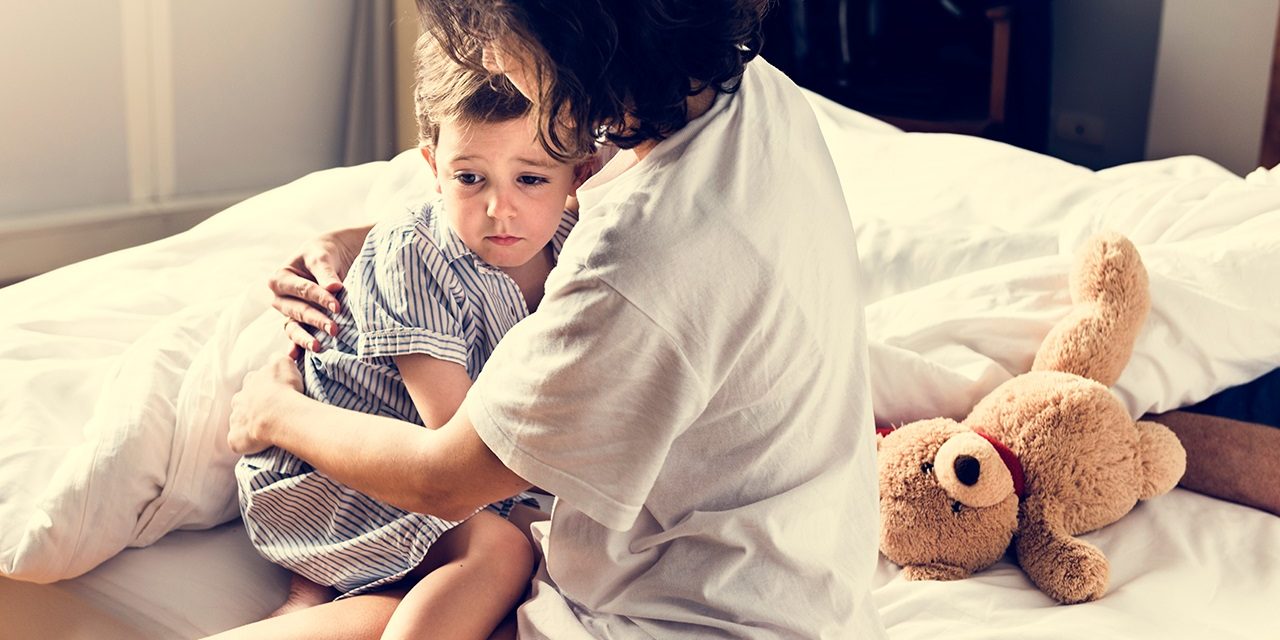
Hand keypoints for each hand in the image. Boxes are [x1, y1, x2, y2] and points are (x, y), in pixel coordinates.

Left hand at [228, 354, 305, 454]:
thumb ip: (277, 358)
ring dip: (248, 423)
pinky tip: (256, 443)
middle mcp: (239, 399)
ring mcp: (236, 419)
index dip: (263, 387)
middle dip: (251, 406)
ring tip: (264, 429)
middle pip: (242, 401)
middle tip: (268, 412)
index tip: (273, 393)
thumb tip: (275, 358)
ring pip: (239, 420)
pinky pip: (237, 441)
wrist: (279, 414)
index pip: (253, 382)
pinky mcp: (236, 438)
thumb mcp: (283, 363)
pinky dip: (244, 442)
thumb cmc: (284, 389)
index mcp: (250, 381)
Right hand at [269, 225, 370, 356]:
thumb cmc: (323, 254)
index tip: (337, 306)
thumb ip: (326, 272)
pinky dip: (297, 347)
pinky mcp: (297, 324)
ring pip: (294, 327)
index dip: (319, 298)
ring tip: (319, 347)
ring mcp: (287, 313)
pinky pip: (296, 337)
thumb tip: (334, 288)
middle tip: (334, 329)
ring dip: (306, 338)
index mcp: (280, 278)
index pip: (302, 290)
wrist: (329, 258)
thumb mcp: (322, 257)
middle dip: (316, 320)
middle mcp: (280, 298)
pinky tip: (298, 358)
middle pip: (298, 311)